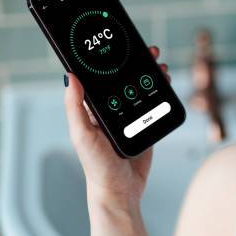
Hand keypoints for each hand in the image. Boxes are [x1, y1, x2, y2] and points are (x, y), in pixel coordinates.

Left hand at [63, 46, 168, 235]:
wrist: (121, 191)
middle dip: (136, 61)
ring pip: (141, 87)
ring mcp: (130, 115)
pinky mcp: (145, 124)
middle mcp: (112, 108)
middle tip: (147, 50)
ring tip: (159, 65)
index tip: (120, 44)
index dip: (110, 58)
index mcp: (94, 108)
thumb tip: (69, 77)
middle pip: (125, 77)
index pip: (101, 76)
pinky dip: (160, 91)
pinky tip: (165, 83)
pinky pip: (154, 102)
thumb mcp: (82, 134)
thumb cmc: (96, 166)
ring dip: (151, 73)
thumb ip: (75, 106)